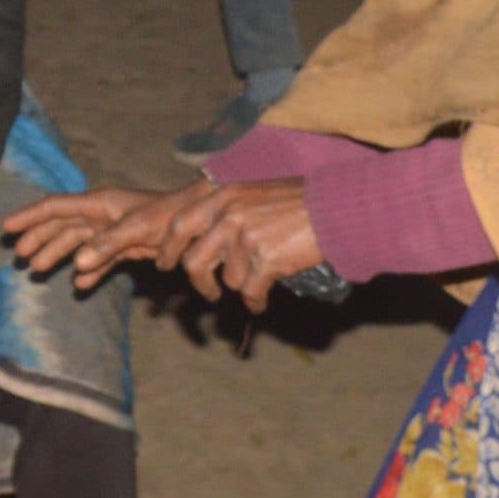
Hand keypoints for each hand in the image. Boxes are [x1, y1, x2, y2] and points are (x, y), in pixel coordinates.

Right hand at [4, 186, 195, 288]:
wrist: (200, 225)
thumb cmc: (170, 218)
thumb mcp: (137, 229)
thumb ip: (107, 245)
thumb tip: (77, 264)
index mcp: (101, 203)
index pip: (57, 207)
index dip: (31, 216)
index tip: (7, 226)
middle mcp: (103, 214)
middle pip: (62, 225)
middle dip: (39, 238)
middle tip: (19, 256)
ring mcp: (114, 231)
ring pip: (78, 243)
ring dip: (58, 256)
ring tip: (37, 271)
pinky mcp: (128, 247)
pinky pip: (101, 260)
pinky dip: (90, 272)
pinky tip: (79, 286)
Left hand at [173, 178, 320, 312]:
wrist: (334, 208)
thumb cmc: (296, 203)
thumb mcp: (251, 195)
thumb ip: (224, 213)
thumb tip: (201, 243)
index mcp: (223, 197)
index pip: (180, 224)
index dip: (168, 248)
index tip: (164, 264)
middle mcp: (229, 216)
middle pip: (194, 261)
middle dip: (199, 283)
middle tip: (208, 293)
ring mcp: (247, 238)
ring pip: (228, 280)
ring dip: (243, 285)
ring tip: (260, 279)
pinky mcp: (266, 260)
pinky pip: (250, 293)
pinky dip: (256, 302)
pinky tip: (262, 301)